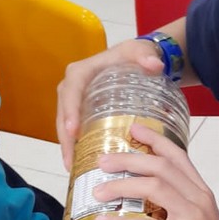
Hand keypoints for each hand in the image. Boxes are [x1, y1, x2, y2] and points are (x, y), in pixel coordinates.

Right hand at [56, 39, 162, 170]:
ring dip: (67, 146)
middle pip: (63, 113)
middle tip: (70, 160)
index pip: (71, 90)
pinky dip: (75, 145)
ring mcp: (76, 100)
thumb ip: (145, 56)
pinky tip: (79, 164)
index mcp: (82, 71)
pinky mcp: (81, 111)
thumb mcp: (139, 51)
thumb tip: (154, 65)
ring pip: (65, 124)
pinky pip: (74, 129)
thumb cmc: (134, 55)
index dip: (70, 111)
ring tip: (72, 168)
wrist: (137, 60)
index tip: (73, 131)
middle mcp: (73, 86)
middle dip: (65, 137)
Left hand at [92, 123, 218, 219]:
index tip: (133, 129)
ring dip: (122, 185)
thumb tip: (144, 205)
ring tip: (99, 192)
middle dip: (129, 159)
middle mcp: (198, 198)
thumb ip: (177, 209)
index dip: (155, 140)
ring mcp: (192, 216)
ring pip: (154, 187)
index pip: (178, 157)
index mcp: (201, 192)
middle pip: (161, 166)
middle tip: (103, 162)